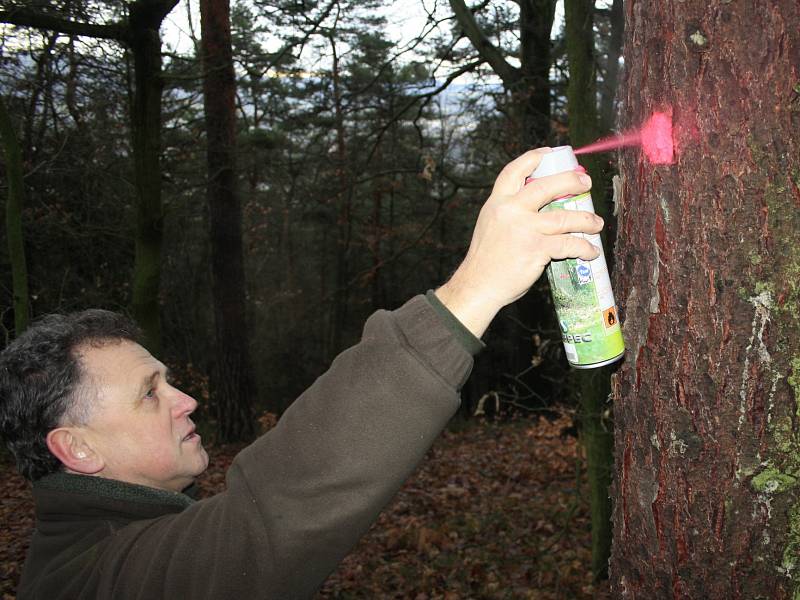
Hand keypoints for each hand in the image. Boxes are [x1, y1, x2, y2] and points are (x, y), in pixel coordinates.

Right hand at [435, 148, 602, 337]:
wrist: (478, 285)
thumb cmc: (486, 259)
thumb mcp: (491, 225)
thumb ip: (510, 212)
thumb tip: (539, 207)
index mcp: (497, 203)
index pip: (515, 171)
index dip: (533, 158)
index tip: (549, 153)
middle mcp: (511, 211)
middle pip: (547, 186)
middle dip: (571, 181)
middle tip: (585, 182)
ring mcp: (525, 229)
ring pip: (565, 217)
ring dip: (586, 219)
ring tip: (596, 223)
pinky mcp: (537, 249)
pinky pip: (569, 243)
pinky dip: (584, 247)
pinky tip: (590, 251)